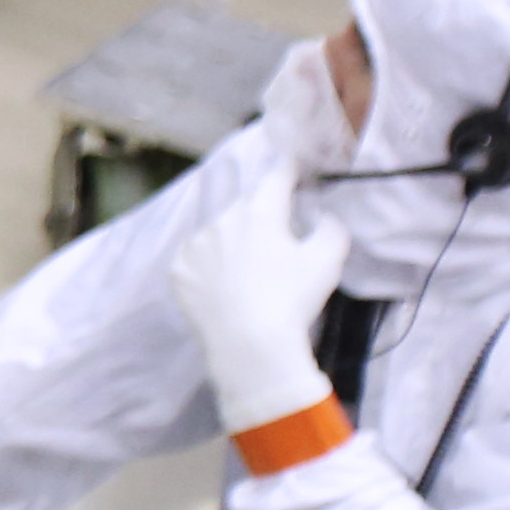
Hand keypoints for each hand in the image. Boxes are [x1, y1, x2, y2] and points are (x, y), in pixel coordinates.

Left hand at [167, 157, 353, 442]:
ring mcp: (194, 246)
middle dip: (260, 214)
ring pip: (217, 232)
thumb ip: (331, 228)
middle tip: (276, 235)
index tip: (292, 166)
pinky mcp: (178, 271)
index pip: (274, 179)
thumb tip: (326, 216)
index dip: (287, 170)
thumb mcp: (327, 260)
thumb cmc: (292, 299)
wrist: (248, 344)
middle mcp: (220, 220)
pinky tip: (224, 284)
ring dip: (232, 240)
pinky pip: (197, 259)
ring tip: (249, 269)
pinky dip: (209, 265)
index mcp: (257, 212)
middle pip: (244, 208)